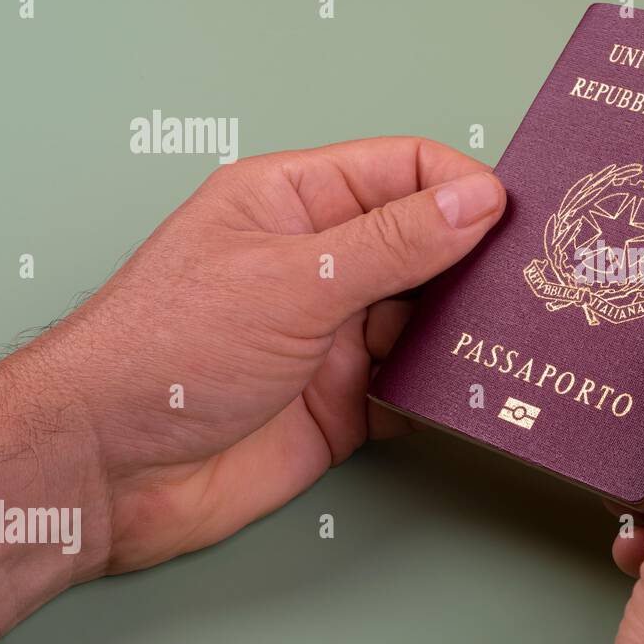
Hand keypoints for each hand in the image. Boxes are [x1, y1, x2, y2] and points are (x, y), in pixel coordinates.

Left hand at [0, 137, 504, 643]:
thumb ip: (393, 242)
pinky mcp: (348, 401)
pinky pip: (418, 384)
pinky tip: (477, 388)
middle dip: (476, 259)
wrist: (110, 473)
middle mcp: (322, 265)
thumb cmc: (165, 351)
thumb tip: (476, 201)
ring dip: (468, 327)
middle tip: (533, 277)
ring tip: (516, 334)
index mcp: (296, 204)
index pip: (401, 170)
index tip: (513, 216)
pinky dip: (449, 388)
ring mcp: (336, 335)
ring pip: (429, 317)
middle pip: (426, 243)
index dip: (461, 186)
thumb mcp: (294, 279)